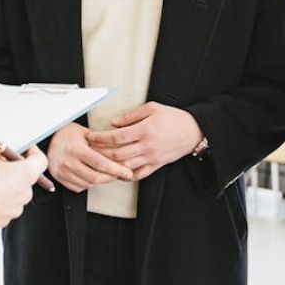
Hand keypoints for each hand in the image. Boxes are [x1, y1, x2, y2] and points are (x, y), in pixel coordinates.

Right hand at [0, 145, 48, 227]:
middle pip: (26, 178)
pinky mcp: (5, 219)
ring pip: (15, 193)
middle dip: (14, 171)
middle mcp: (25, 192)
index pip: (41, 160)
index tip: (26, 150)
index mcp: (27, 174)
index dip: (33, 153)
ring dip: (6, 187)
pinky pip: (5, 206)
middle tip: (0, 165)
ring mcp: (15, 208)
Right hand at [48, 123, 133, 192]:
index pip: (100, 163)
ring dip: (99, 181)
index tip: (127, 172)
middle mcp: (68, 161)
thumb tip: (121, 151)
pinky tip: (90, 174)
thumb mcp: (84, 132)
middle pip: (95, 177)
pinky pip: (78, 187)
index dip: (116, 169)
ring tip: (105, 173)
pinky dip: (87, 184)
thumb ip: (101, 142)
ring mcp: (62, 171)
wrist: (46, 138)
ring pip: (88, 184)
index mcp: (76, 149)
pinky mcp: (59, 178)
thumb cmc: (66, 134)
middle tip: (120, 174)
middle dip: (110, 177)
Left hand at [86, 102, 202, 181]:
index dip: (101, 138)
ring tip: (100, 161)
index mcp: (145, 130)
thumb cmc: (173, 118)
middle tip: (91, 149)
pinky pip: (138, 175)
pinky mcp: (156, 165)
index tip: (91, 137)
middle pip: (117, 154)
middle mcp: (147, 146)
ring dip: (111, 165)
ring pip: (126, 167)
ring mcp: (151, 157)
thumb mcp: (152, 108)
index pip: (116, 137)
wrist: (193, 131)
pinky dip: (126, 176)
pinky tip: (118, 172)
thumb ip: (131, 116)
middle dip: (101, 153)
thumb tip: (114, 123)